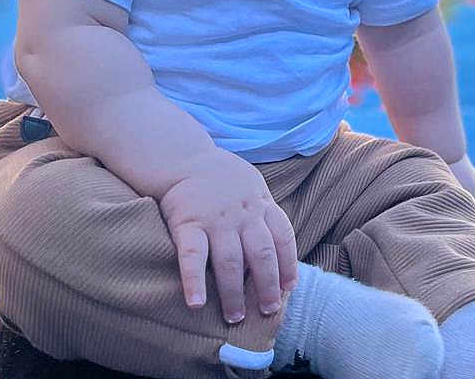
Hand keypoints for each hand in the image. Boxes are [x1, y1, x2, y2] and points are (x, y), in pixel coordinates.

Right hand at [158, 147, 298, 322]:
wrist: (185, 158)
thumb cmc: (223, 178)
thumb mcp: (253, 186)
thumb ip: (264, 213)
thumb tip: (277, 250)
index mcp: (260, 203)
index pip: (283, 236)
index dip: (289, 263)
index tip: (290, 287)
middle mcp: (242, 214)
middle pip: (262, 255)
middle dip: (267, 286)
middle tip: (269, 311)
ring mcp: (216, 219)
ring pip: (231, 261)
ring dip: (234, 293)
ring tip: (235, 317)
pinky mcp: (188, 223)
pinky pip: (192, 255)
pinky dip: (194, 281)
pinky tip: (196, 303)